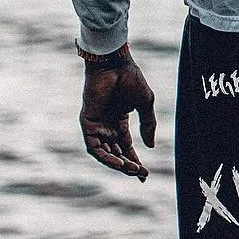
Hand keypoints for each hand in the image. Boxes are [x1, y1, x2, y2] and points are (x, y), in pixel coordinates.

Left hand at [80, 58, 155, 180]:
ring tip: (131, 169)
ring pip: (104, 153)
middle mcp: (107, 125)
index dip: (135, 161)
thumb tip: (151, 146)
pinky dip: (104, 156)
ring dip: (117, 163)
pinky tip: (117, 162)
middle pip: (115, 153)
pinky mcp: (87, 122)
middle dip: (127, 166)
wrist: (114, 63)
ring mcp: (96, 125)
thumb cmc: (130, 78)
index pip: (126, 147)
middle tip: (140, 174)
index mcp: (119, 121)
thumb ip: (148, 124)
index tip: (145, 175)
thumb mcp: (145, 104)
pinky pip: (93, 146)